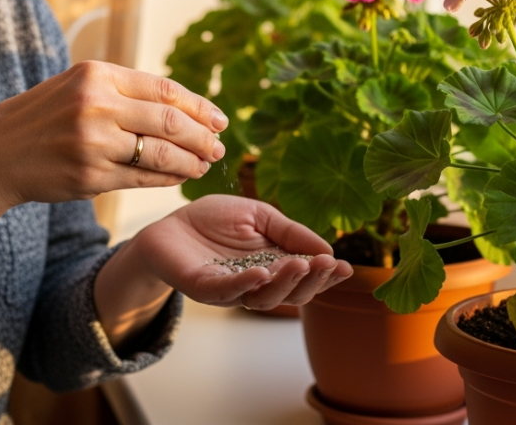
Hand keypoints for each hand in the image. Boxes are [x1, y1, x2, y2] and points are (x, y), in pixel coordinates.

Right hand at [0, 61, 227, 208]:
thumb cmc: (42, 119)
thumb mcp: (78, 88)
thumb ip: (124, 92)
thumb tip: (185, 107)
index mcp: (97, 74)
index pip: (164, 89)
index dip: (199, 107)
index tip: (220, 120)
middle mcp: (96, 104)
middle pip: (169, 121)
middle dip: (202, 137)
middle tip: (219, 147)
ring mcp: (92, 142)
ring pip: (160, 153)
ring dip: (190, 162)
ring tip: (205, 165)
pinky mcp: (89, 175)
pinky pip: (141, 178)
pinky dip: (166, 179)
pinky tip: (179, 178)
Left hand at [126, 195, 352, 309]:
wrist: (170, 224)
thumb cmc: (215, 220)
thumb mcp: (260, 216)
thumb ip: (290, 231)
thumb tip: (327, 249)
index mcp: (274, 266)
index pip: (306, 277)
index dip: (326, 275)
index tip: (345, 268)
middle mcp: (256, 284)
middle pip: (291, 294)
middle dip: (312, 281)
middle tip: (327, 265)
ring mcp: (230, 289)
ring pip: (263, 298)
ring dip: (285, 283)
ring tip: (301, 263)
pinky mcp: (203, 287)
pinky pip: (226, 291)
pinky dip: (245, 285)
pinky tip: (262, 274)